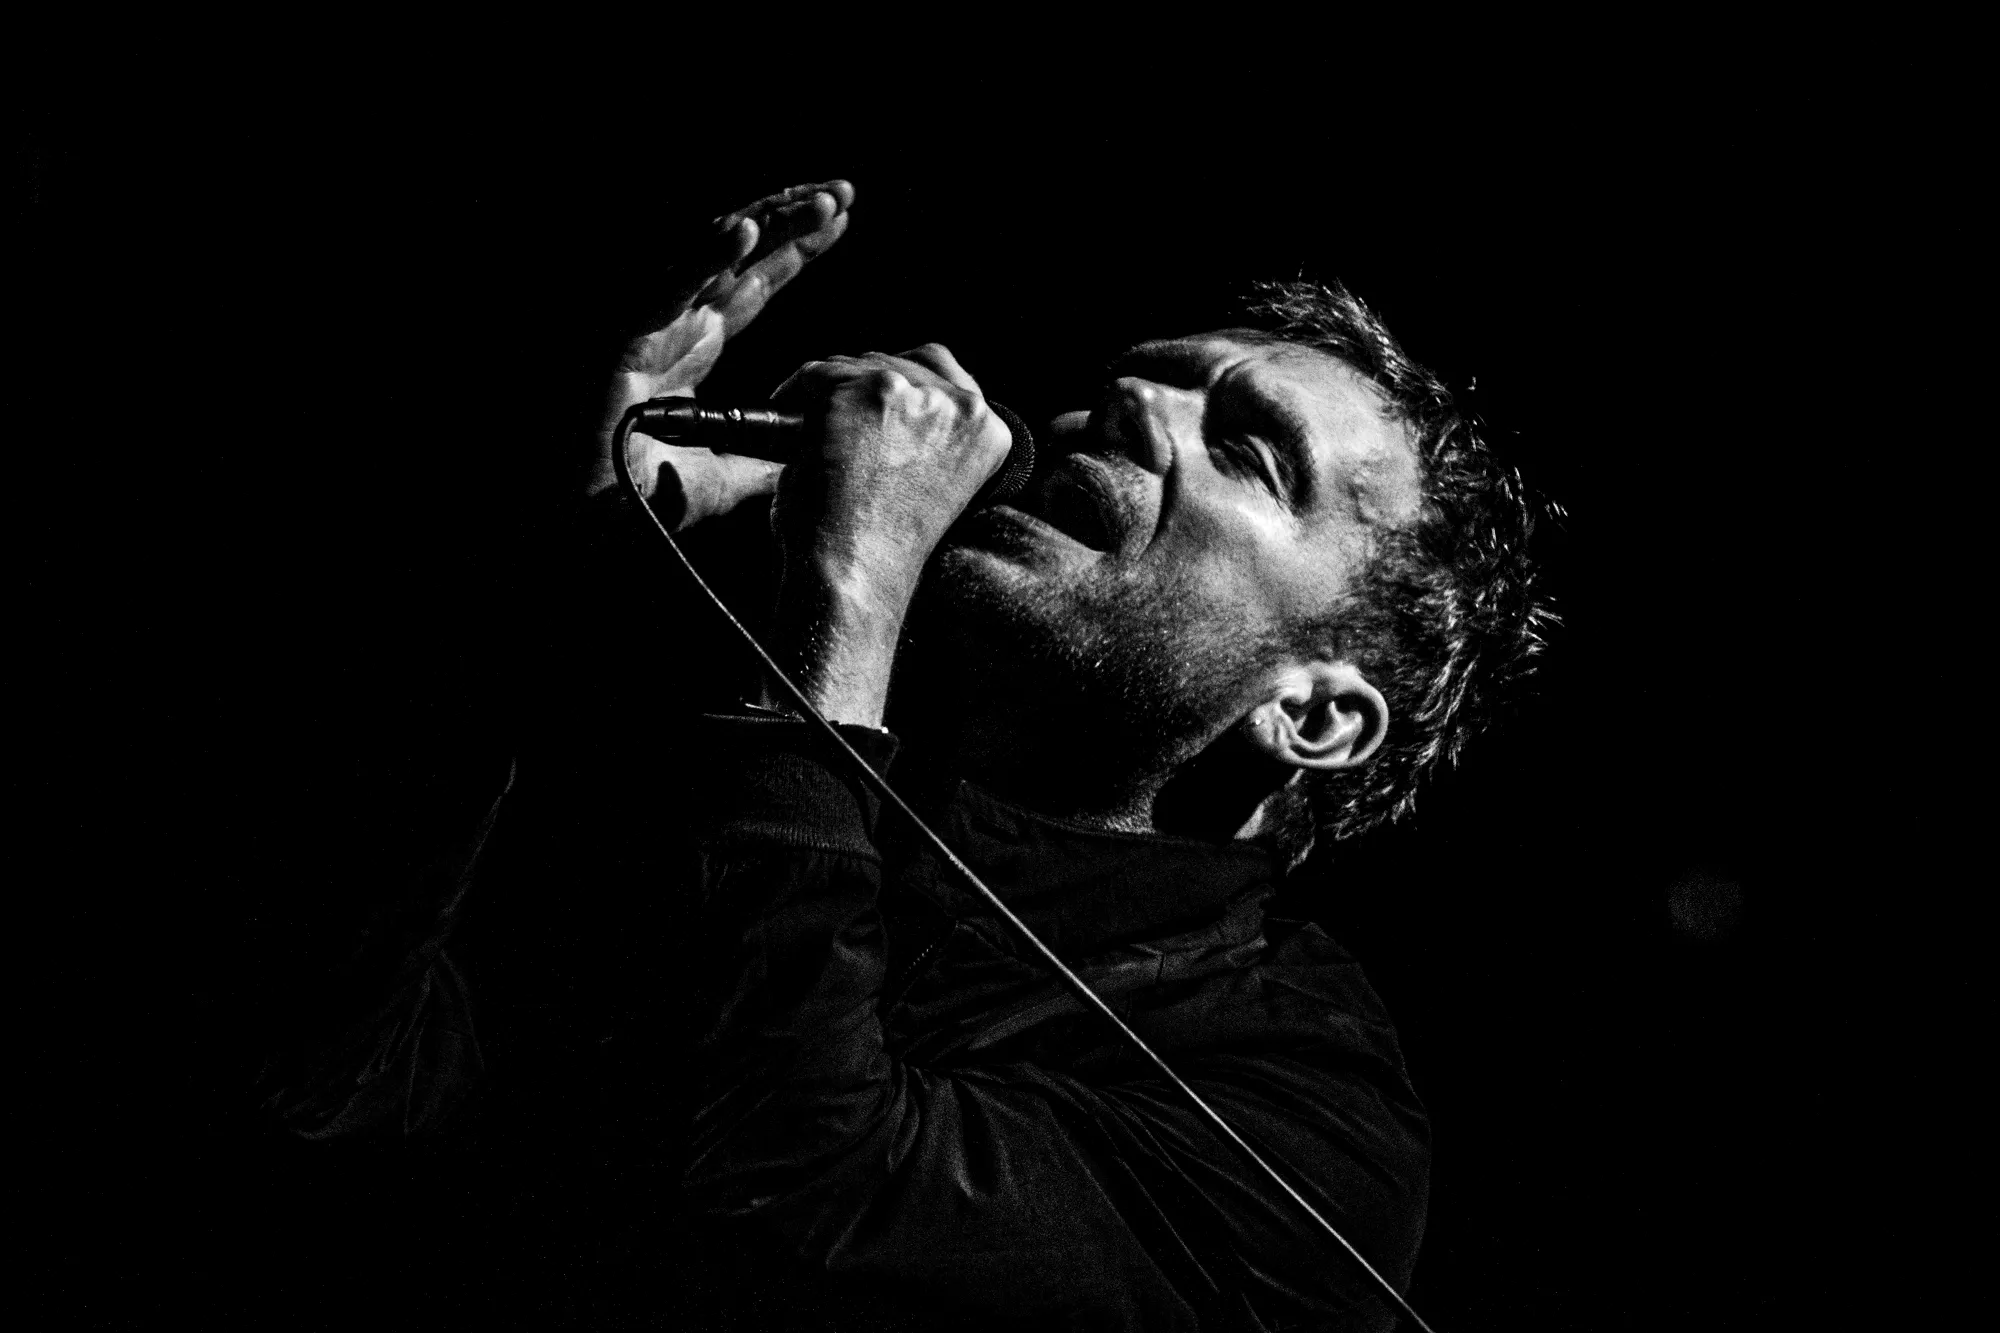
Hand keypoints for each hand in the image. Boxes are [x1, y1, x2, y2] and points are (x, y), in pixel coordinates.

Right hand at [589, 180, 855, 527]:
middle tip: (843, 192)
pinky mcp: (624, 340)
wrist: (592, 525)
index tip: (840, 217)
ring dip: (766, 222)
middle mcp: (674, 324)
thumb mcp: (728, 476)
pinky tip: (747, 230)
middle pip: (739, 255)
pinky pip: (669, 288)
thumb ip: (766, 462)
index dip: (795, 248)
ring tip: (820, 201)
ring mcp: (650, 326)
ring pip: (711, 256)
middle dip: (790, 218)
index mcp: (694, 344)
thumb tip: (811, 464)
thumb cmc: (643, 495)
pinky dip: (706, 256)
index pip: (754, 282)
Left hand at [762, 345, 1012, 726]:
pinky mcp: (862, 391)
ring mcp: (910, 393)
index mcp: (990, 431)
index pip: (946, 375)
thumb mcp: (935, 481)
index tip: (877, 408)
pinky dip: (796, 395)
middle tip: (834, 426)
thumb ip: (929, 431)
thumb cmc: (886, 546)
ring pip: (858, 365)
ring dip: (831, 393)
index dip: (905, 388)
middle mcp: (960, 405)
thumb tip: (888, 386)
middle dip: (863, 388)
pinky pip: (818, 373)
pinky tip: (792, 428)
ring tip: (814, 435)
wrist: (856, 573)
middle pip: (899, 362)